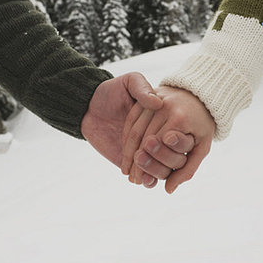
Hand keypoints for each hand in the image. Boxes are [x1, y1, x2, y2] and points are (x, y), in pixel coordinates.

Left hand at [81, 72, 162, 186]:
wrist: (88, 106)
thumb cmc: (111, 91)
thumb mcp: (129, 82)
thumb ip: (142, 88)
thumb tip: (157, 104)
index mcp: (164, 116)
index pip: (174, 133)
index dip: (173, 138)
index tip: (168, 137)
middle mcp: (159, 134)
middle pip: (170, 152)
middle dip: (162, 157)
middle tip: (150, 152)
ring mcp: (149, 150)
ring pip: (163, 167)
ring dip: (155, 171)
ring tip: (146, 171)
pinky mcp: (137, 162)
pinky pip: (149, 176)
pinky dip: (148, 180)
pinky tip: (144, 180)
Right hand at [121, 86, 215, 193]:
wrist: (201, 95)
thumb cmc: (202, 126)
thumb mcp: (202, 147)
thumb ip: (187, 169)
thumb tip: (168, 190)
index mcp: (180, 119)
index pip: (158, 147)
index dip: (149, 166)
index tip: (143, 181)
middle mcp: (165, 106)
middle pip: (144, 140)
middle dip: (137, 163)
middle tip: (132, 180)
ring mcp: (155, 98)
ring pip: (135, 130)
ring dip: (128, 152)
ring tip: (126, 170)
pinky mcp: (147, 95)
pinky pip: (132, 119)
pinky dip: (126, 137)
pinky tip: (126, 151)